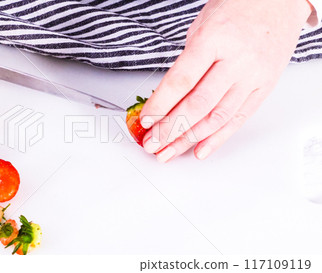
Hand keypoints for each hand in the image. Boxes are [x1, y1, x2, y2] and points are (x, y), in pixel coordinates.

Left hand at [140, 0, 312, 161]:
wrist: (278, 1)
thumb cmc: (236, 8)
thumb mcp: (201, 27)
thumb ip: (186, 62)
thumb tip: (167, 99)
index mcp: (214, 40)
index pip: (181, 81)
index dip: (161, 105)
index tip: (146, 120)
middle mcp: (237, 61)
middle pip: (198, 105)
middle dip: (171, 129)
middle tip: (152, 144)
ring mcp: (253, 77)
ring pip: (217, 118)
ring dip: (189, 139)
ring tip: (168, 152)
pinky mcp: (264, 88)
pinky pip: (239, 119)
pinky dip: (217, 138)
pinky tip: (199, 150)